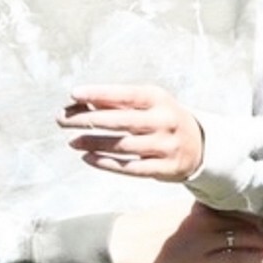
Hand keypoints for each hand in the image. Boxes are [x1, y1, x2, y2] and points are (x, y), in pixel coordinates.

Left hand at [60, 83, 204, 180]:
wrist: (200, 146)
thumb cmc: (162, 119)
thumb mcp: (148, 104)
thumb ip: (117, 102)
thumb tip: (80, 101)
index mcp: (158, 99)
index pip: (125, 94)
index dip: (99, 93)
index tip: (74, 94)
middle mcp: (164, 121)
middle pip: (120, 121)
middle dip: (88, 120)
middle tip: (62, 120)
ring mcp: (165, 146)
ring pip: (123, 146)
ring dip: (93, 143)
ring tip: (72, 142)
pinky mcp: (164, 169)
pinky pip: (130, 168)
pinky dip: (107, 163)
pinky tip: (88, 158)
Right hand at [108, 191, 262, 262]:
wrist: (120, 244)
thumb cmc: (144, 232)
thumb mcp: (176, 216)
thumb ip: (201, 216)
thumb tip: (223, 223)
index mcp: (201, 204)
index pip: (242, 204)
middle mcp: (207, 217)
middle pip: (252, 219)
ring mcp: (205, 239)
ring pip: (251, 238)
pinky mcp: (201, 262)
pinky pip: (239, 258)